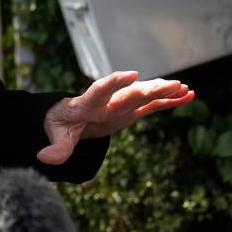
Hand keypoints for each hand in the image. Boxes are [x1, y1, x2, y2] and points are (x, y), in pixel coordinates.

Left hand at [38, 70, 193, 164]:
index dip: (113, 83)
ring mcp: (120, 105)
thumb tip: (44, 158)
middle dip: (148, 88)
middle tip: (168, 83)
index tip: (130, 74)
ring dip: (163, 91)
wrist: (68, 118)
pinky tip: (188, 95)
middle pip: (129, 93)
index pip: (99, 91)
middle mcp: (107, 101)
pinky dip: (169, 101)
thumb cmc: (60, 125)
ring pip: (144, 96)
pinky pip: (152, 105)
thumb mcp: (56, 137)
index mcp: (87, 104)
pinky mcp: (130, 111)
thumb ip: (55, 149)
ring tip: (184, 87)